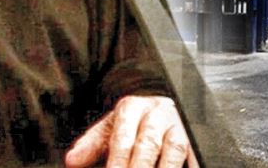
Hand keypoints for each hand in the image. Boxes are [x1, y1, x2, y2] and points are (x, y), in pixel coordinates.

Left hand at [65, 95, 196, 167]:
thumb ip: (91, 144)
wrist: (164, 104)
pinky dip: (192, 165)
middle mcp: (157, 114)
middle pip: (147, 144)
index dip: (117, 163)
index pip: (122, 139)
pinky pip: (196, 153)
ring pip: (174, 149)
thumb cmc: (134, 122)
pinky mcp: (196, 136)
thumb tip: (71, 161)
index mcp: (132, 109)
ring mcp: (179, 125)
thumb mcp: (111, 127)